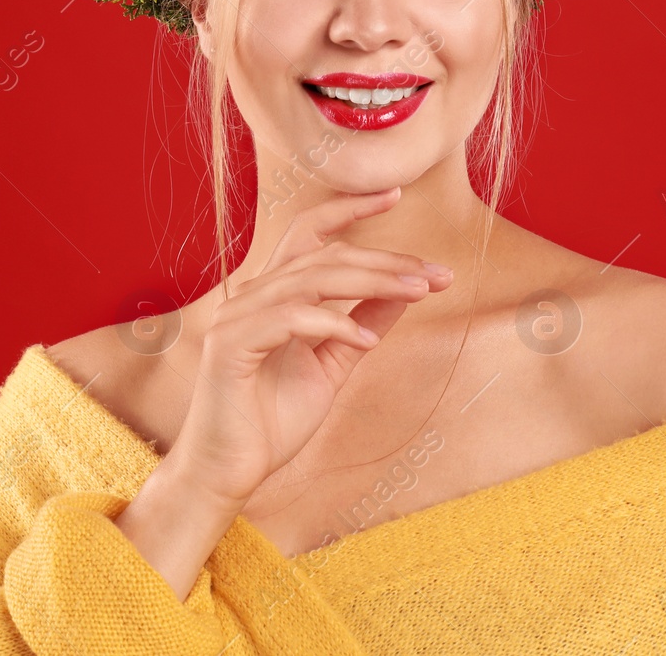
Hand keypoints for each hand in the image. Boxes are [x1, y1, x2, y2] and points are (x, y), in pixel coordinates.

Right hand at [165, 186, 452, 510]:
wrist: (229, 471)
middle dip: (386, 261)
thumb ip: (362, 324)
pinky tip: (367, 339)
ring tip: (417, 293)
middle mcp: (252, 296)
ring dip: (372, 282)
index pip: (310, 233)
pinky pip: (292, 319)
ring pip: (313, 279)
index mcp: (273, 295)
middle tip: (436, 273)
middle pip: (325, 256)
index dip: (350, 208)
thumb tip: (406, 291)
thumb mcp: (332, 366)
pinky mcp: (231, 345)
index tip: (396, 194)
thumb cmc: (272, 420)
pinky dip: (335, 324)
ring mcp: (237, 317)